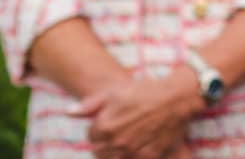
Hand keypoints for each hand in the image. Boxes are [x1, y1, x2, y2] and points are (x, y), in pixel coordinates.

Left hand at [68, 72, 197, 158]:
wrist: (176, 97)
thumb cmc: (144, 91)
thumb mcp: (114, 92)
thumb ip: (89, 105)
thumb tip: (68, 112)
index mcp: (105, 126)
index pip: (90, 136)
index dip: (97, 127)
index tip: (107, 120)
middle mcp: (116, 142)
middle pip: (99, 152)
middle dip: (103, 142)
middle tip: (116, 130)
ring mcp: (132, 151)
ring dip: (114, 151)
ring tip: (124, 138)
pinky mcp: (148, 156)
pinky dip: (129, 155)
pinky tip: (135, 144)